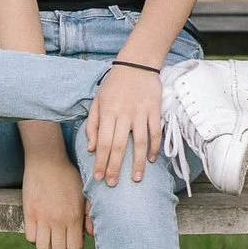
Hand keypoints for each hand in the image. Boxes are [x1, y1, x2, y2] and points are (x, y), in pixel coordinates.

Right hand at [21, 153, 87, 248]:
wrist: (47, 161)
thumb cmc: (68, 176)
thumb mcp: (84, 193)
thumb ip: (89, 214)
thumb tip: (90, 234)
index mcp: (74, 216)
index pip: (75, 248)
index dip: (75, 245)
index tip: (74, 236)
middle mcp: (58, 220)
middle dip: (61, 246)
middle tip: (61, 236)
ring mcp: (42, 218)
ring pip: (43, 247)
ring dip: (47, 243)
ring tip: (50, 233)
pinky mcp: (29, 213)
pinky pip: (30, 237)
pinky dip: (35, 236)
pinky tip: (40, 227)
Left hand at [83, 62, 162, 186]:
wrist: (137, 64)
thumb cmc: (114, 84)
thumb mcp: (97, 101)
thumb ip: (93, 125)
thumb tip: (92, 149)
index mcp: (108, 112)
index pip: (103, 142)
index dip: (101, 162)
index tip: (99, 178)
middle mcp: (124, 114)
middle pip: (119, 146)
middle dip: (115, 167)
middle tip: (113, 184)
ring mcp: (141, 112)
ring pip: (140, 142)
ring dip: (138, 162)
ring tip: (136, 178)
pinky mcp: (155, 110)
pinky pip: (156, 132)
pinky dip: (154, 147)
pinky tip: (151, 159)